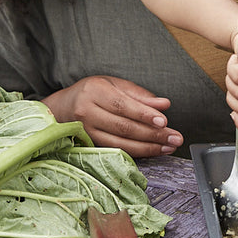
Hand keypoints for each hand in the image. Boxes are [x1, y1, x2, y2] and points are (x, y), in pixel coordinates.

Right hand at [42, 75, 182, 157]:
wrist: (63, 107)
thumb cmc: (93, 92)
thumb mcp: (114, 84)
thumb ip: (139, 95)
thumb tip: (164, 105)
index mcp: (94, 91)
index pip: (122, 105)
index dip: (144, 115)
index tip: (164, 122)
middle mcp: (87, 112)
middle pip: (123, 126)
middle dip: (153, 134)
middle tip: (175, 138)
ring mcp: (86, 131)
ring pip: (120, 143)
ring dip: (148, 147)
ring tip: (168, 147)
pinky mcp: (89, 144)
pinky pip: (116, 150)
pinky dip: (137, 152)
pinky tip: (153, 151)